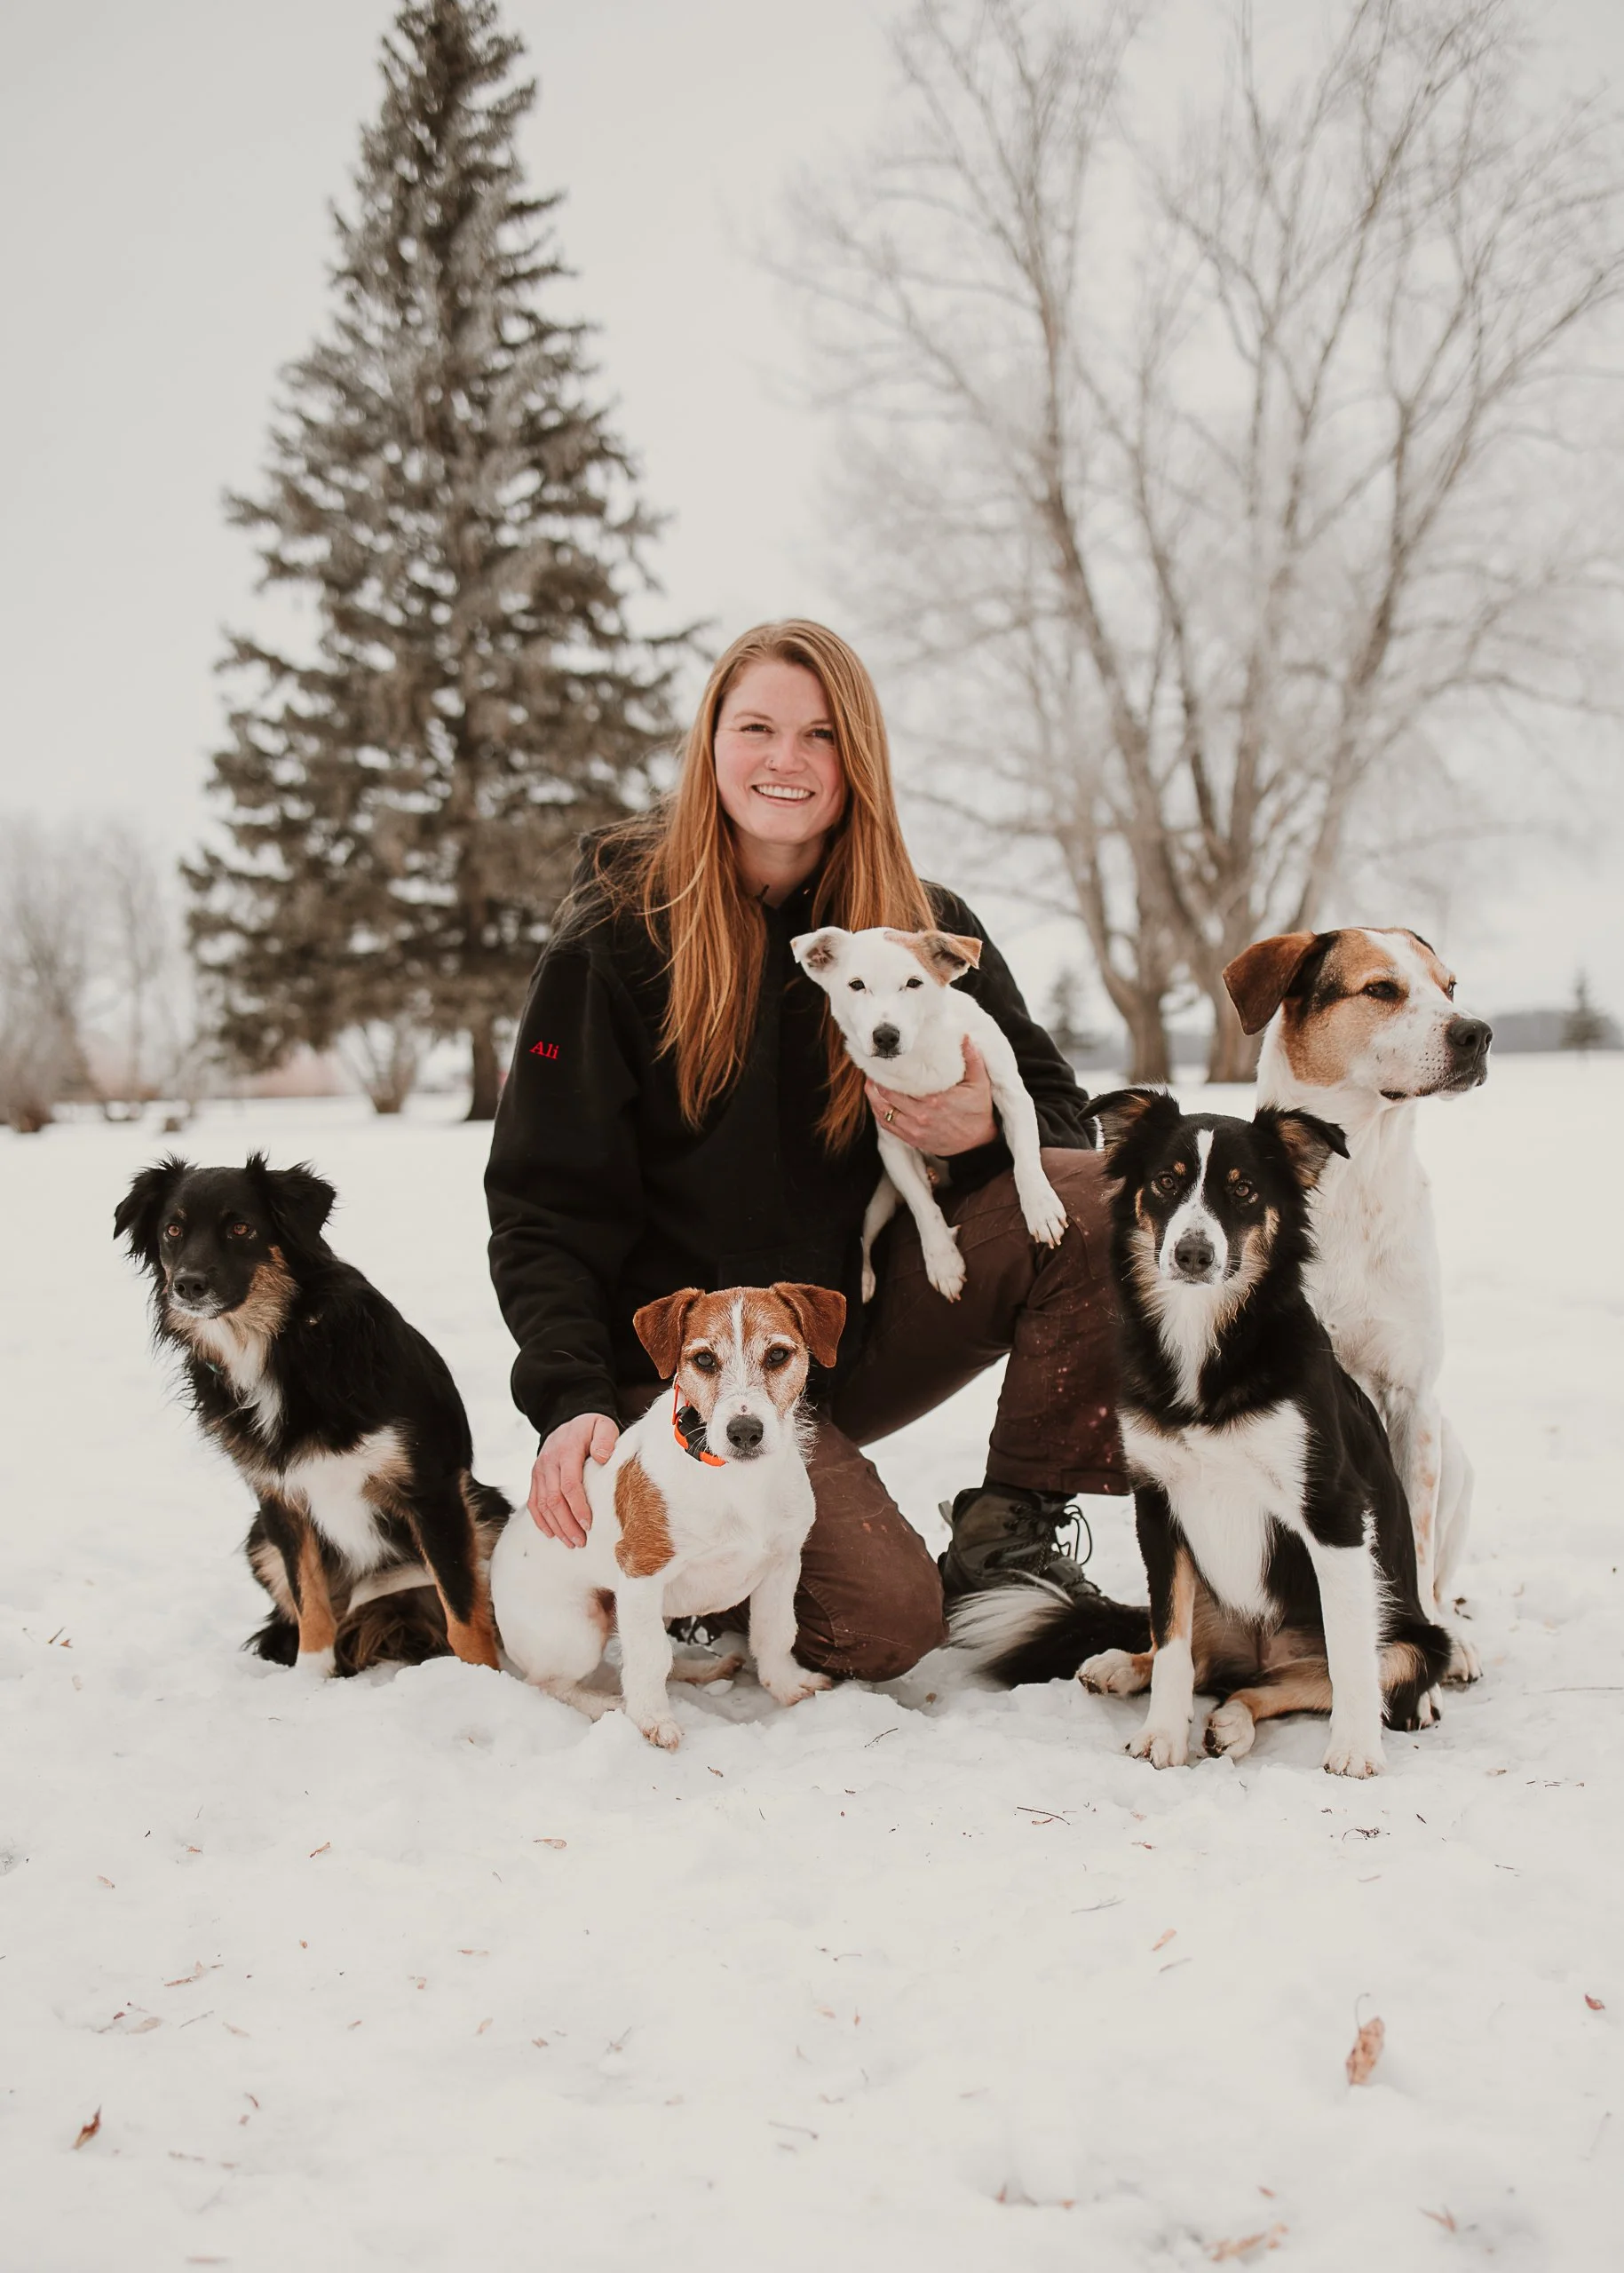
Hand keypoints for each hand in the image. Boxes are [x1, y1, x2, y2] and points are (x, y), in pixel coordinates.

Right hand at [529, 1412, 618, 1546]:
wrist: (566, 1420)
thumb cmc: (590, 1427)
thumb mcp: (603, 1425)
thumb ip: (605, 1439)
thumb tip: (602, 1457)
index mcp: (566, 1451)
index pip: (570, 1484)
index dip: (578, 1507)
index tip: (588, 1525)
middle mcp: (549, 1462)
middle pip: (554, 1499)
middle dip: (567, 1524)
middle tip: (581, 1541)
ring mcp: (539, 1470)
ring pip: (543, 1504)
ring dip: (556, 1526)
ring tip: (571, 1542)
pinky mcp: (535, 1477)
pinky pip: (533, 1502)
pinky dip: (540, 1520)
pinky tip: (551, 1533)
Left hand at [866, 1037, 997, 1155]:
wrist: (977, 1143)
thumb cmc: (978, 1111)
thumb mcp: (980, 1083)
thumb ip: (972, 1060)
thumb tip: (964, 1037)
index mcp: (935, 1100)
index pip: (902, 1082)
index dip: (890, 1069)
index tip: (886, 1057)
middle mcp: (920, 1115)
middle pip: (887, 1094)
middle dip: (878, 1079)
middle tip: (875, 1066)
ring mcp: (913, 1128)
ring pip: (882, 1110)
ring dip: (873, 1095)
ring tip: (870, 1081)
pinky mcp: (911, 1138)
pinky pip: (886, 1125)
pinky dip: (878, 1112)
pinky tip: (876, 1100)